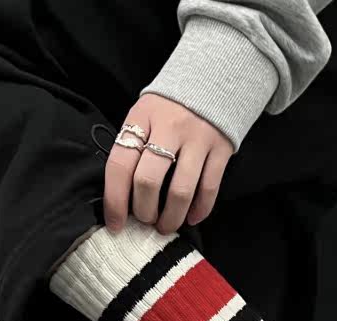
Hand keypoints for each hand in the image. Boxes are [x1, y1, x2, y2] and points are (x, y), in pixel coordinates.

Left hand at [104, 94, 232, 234]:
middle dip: (144, 211)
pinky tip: (192, 217)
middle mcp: (169, 128)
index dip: (115, 201)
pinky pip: (209, 188)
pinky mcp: (221, 149)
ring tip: (166, 226)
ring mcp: (198, 139)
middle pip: (148, 181)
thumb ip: (134, 148)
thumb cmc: (171, 106)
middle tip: (146, 220)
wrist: (215, 78)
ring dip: (171, 217)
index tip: (115, 223)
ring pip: (180, 191)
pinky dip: (199, 210)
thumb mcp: (144, 114)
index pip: (120, 165)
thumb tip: (125, 197)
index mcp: (142, 118)